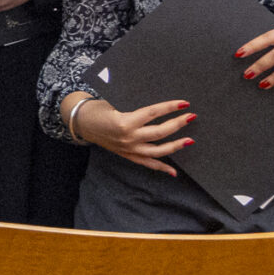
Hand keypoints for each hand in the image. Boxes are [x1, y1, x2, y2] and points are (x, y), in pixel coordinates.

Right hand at [71, 96, 193, 174]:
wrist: (83, 123)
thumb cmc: (99, 110)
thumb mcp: (115, 103)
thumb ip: (136, 108)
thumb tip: (160, 107)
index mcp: (125, 121)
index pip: (153, 113)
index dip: (170, 107)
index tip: (184, 102)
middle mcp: (128, 137)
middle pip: (160, 132)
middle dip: (178, 124)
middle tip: (191, 117)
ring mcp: (129, 149)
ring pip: (158, 150)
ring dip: (175, 146)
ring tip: (189, 140)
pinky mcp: (128, 156)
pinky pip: (148, 164)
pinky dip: (161, 168)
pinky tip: (174, 171)